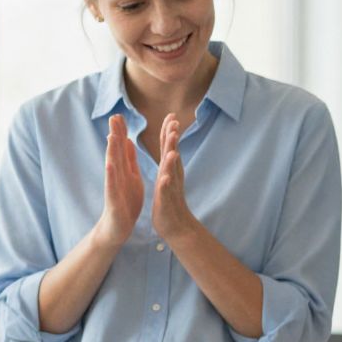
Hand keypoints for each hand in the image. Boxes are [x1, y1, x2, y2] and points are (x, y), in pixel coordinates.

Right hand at [94, 114, 144, 246]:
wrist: (118, 228)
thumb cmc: (125, 202)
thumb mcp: (131, 177)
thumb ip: (129, 160)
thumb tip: (127, 141)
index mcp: (123, 170)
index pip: (121, 148)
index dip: (121, 131)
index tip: (120, 114)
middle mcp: (116, 175)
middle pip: (115, 152)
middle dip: (115, 134)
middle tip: (114, 116)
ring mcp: (113, 186)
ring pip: (112, 166)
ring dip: (111, 150)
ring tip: (111, 135)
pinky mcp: (113, 200)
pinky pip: (112, 185)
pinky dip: (111, 174)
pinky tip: (109, 163)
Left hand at [149, 113, 199, 242]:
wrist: (175, 226)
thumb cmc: (169, 201)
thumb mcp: (167, 177)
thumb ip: (168, 161)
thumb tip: (171, 145)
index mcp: (168, 169)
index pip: (168, 147)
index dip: (168, 131)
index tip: (171, 114)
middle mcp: (171, 176)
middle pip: (172, 154)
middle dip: (172, 139)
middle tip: (174, 122)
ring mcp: (169, 189)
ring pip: (170, 172)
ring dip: (171, 160)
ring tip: (172, 148)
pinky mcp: (165, 202)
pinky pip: (165, 192)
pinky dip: (166, 185)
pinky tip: (165, 178)